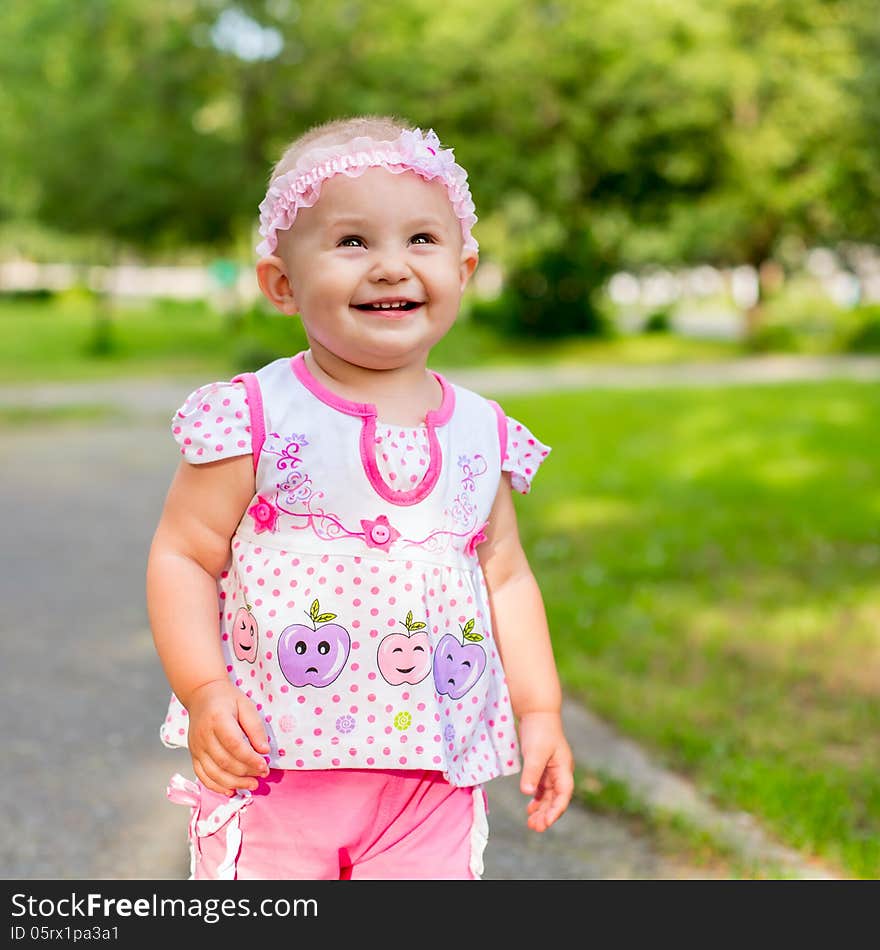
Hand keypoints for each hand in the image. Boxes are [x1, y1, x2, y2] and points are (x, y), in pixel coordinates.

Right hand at [184, 679, 270, 795]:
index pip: (234, 745)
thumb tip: (264, 751)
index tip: (265, 766)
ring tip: (251, 785)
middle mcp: (203, 736)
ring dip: (234, 783)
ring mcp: (196, 748)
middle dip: (246, 773)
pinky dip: (217, 787)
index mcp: (218, 719)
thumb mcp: (246, 705)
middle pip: (225, 762)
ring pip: (214, 773)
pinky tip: (231, 790)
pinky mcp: (193, 755)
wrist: (202, 695)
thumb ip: (256, 728)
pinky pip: (203, 776)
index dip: (250, 759)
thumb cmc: (227, 699)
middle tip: (263, 775)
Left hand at [517, 710, 574, 831]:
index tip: (545, 823)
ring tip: (531, 822)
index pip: (563, 795)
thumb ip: (532, 773)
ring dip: (541, 808)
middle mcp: (560, 771)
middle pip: (556, 798)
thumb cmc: (540, 730)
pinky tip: (530, 806)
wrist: (537, 711)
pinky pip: (542, 787)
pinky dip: (537, 798)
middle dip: (546, 814)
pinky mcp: (543, 766)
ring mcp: (552, 769)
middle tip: (534, 827)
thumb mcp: (535, 752)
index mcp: (564, 768)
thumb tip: (528, 793)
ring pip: (549, 795)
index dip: (555, 811)